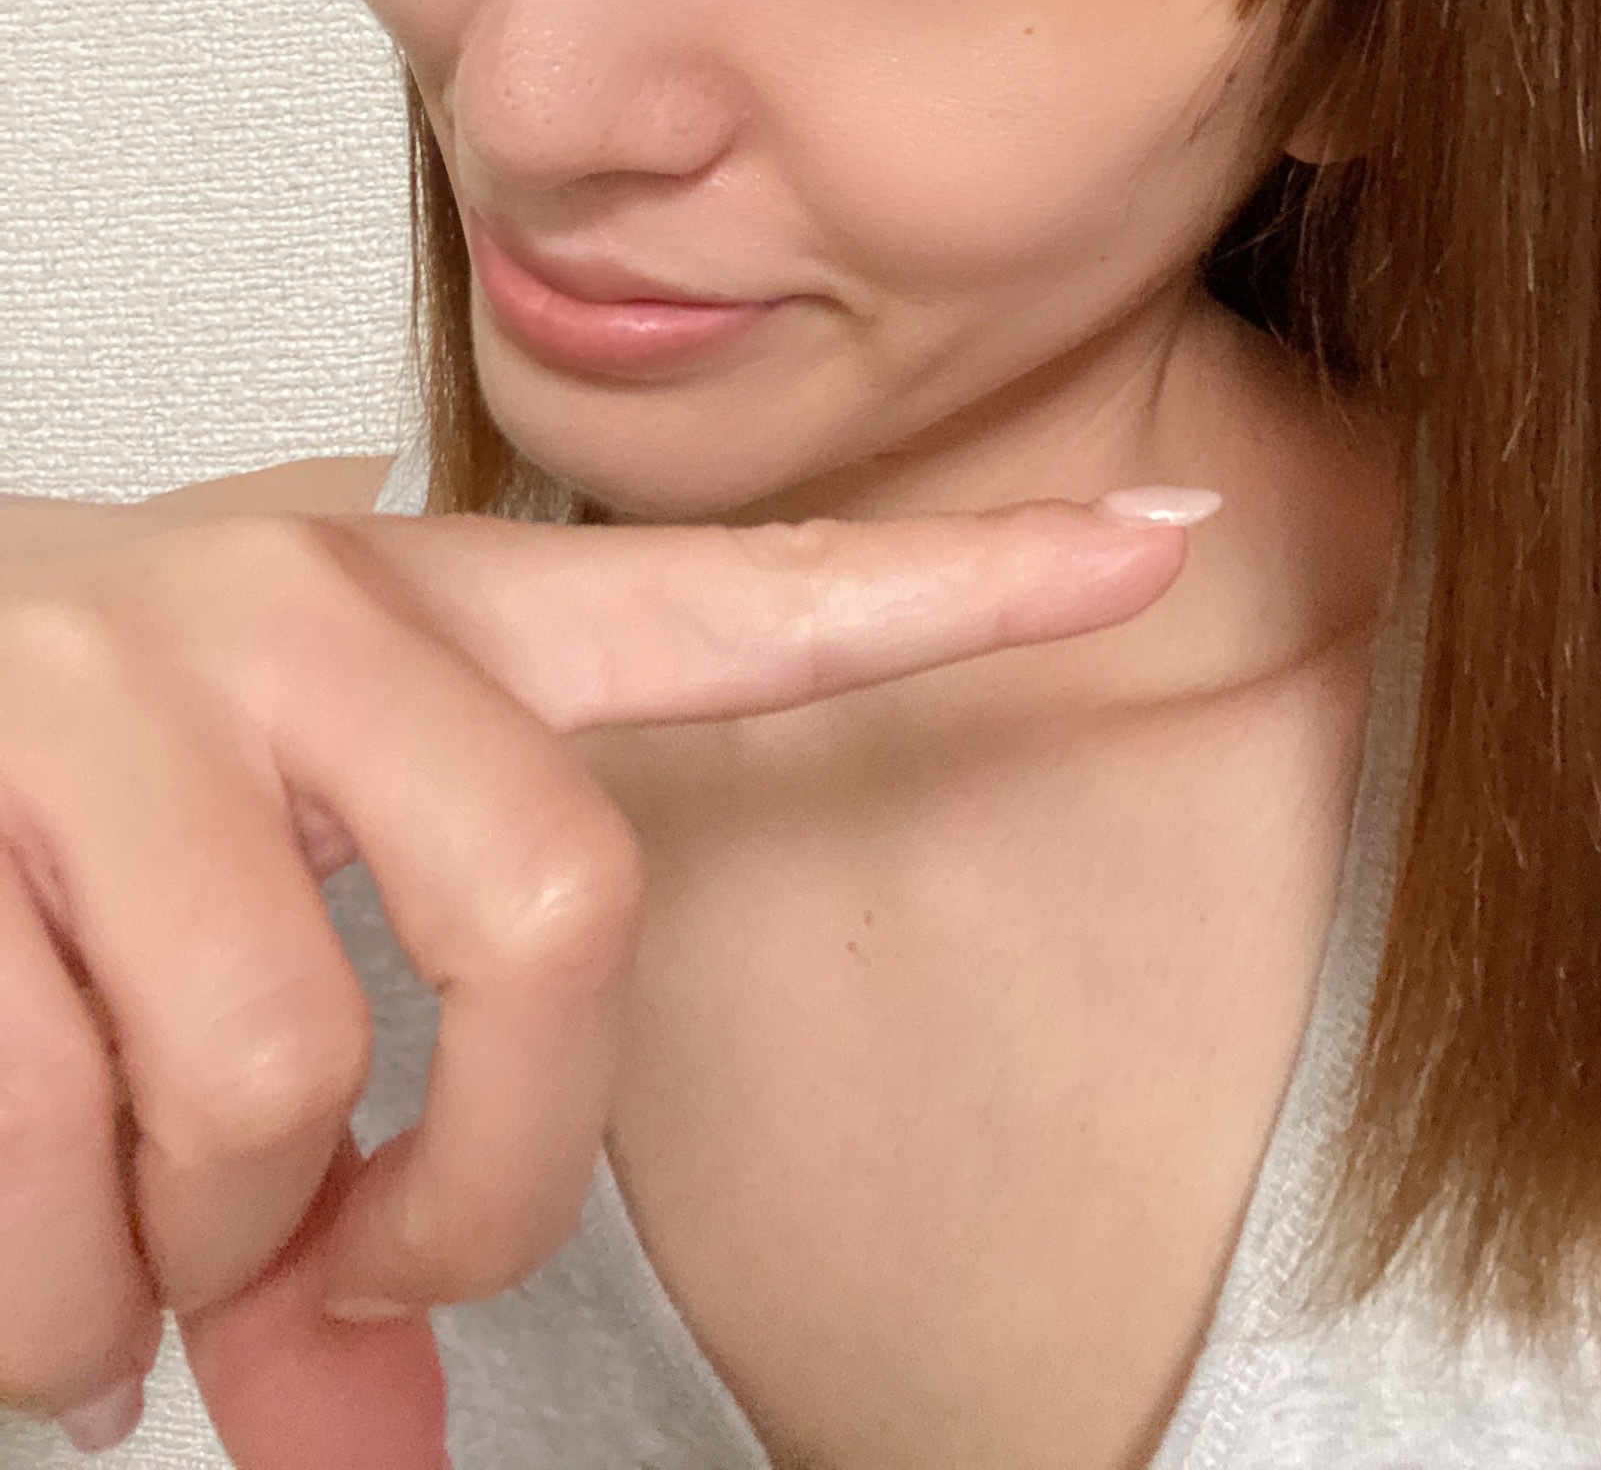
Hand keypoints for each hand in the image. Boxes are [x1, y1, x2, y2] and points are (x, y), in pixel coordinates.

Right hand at [0, 474, 1201, 1463]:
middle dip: (479, 1180)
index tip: (1166, 542)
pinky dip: (39, 1300)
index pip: (735, 601)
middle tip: (361, 1264)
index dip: (963, 582)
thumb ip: (329, 1198)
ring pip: (275, 1080)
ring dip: (191, 1260)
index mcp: (414, 626)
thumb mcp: (226, 967)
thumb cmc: (38, 841)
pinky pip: (53, 1166)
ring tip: (120, 1252)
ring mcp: (123, 687)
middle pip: (561, 910)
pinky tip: (12, 1240)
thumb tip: (371, 1458)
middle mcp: (298, 610)